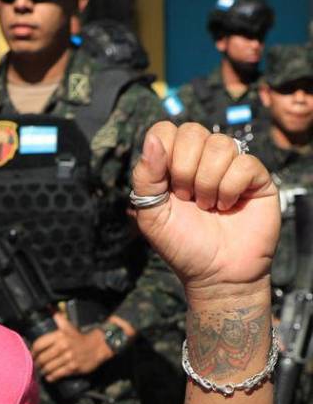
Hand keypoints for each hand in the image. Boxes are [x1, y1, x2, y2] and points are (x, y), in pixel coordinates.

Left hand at [31, 311, 112, 380]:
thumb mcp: (69, 327)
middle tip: (35, 365)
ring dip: (43, 370)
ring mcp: (68, 358)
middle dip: (37, 363)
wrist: (98, 347)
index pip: (39, 344)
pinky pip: (57, 374)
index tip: (31, 354)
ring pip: (48, 367)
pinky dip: (51, 376)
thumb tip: (51, 309)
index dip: (33, 351)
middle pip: (42, 358)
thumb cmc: (80, 338)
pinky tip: (49, 376)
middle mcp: (63, 346)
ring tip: (41, 371)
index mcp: (60, 336)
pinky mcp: (73, 368)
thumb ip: (59, 319)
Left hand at [131, 122, 278, 302]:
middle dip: (184, 169)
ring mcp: (230, 166)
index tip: (166, 184)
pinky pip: (244, 163)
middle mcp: (201, 160)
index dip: (163, 152)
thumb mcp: (150, 214)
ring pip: (220, 144)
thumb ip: (146, 177)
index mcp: (171, 164)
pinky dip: (230, 189)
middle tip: (187, 199)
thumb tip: (152, 140)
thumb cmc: (181, 244)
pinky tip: (227, 206)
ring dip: (208, 182)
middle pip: (192, 131)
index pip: (165, 130)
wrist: (215, 273)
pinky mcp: (256, 176)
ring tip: (207, 206)